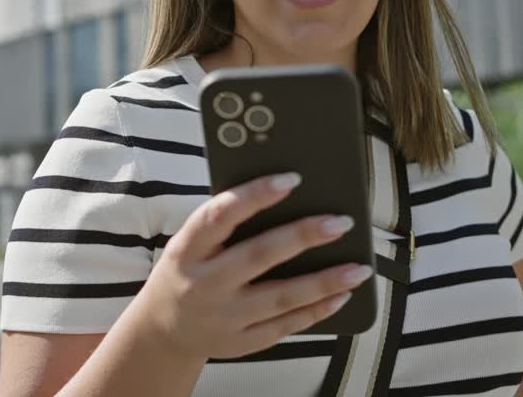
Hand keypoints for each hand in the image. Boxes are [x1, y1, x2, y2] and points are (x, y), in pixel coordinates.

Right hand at [132, 172, 373, 359]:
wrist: (162, 331)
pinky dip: (317, 310)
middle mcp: (204, 283)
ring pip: (281, 297)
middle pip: (258, 256)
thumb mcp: (190, 244)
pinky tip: (342, 295)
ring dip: (324, 281)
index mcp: (187, 249)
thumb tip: (283, 193)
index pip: (219, 216)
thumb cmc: (187, 271)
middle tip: (340, 222)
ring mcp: (223, 317)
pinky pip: (285, 325)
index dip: (254, 196)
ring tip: (359, 268)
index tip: (291, 179)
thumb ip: (225, 223)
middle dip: (302, 237)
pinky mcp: (241, 342)